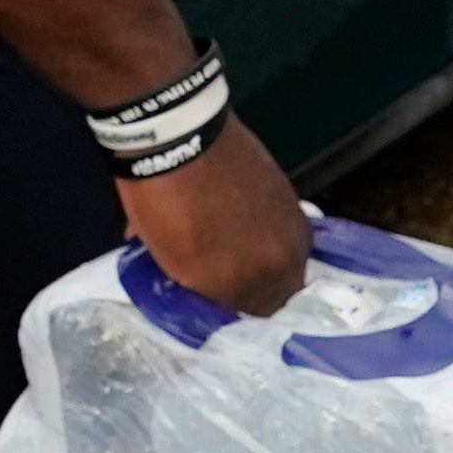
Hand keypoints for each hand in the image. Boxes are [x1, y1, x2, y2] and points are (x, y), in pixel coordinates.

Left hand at [118, 115, 308, 316]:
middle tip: (234, 277)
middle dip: (259, 291)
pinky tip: (253, 222)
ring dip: (272, 262)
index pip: (246, 318)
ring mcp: (291, 233)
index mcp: (236, 287)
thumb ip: (195, 282)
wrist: (179, 134)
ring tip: (246, 248)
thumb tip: (202, 285)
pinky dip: (274, 234)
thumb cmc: (158, 198)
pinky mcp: (294, 202)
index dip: (233, 310)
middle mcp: (275, 267)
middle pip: (279, 296)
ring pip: (289, 265)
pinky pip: (290, 234)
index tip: (219, 298)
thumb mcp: (164, 257)